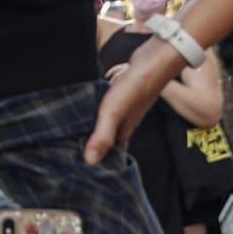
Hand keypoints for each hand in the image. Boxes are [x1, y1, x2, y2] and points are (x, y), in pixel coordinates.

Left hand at [86, 38, 182, 163]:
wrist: (155, 60)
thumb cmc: (135, 86)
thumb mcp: (114, 112)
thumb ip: (103, 136)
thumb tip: (90, 163)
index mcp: (125, 131)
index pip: (114, 155)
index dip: (103, 164)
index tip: (87, 173)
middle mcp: (126, 122)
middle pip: (111, 142)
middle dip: (98, 150)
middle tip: (76, 157)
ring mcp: (126, 108)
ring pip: (110, 126)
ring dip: (97, 132)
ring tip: (77, 136)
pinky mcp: (123, 94)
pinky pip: (109, 109)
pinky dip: (99, 114)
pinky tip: (89, 109)